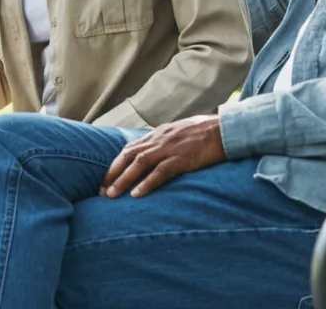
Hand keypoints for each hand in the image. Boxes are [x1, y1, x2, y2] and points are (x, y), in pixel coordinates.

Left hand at [101, 115, 225, 198]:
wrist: (225, 129)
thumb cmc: (204, 133)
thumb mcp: (179, 133)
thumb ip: (165, 142)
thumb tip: (153, 154)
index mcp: (158, 134)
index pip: (130, 148)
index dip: (116, 164)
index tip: (105, 180)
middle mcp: (160, 139)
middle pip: (129, 155)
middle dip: (113, 173)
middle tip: (101, 192)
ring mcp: (170, 148)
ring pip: (140, 163)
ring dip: (124, 180)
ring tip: (111, 196)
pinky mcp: (183, 158)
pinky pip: (162, 172)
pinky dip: (148, 183)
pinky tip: (137, 195)